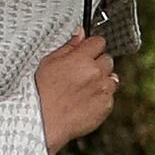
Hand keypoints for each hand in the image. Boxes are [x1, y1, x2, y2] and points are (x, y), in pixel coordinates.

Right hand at [33, 30, 116, 150]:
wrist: (43, 121)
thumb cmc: (41, 92)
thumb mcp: (48, 62)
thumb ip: (68, 46)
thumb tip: (81, 32)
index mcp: (81, 58)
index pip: (99, 42)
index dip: (92, 47)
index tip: (86, 53)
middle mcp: (96, 72)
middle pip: (108, 60)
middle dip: (98, 64)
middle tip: (82, 74)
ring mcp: (103, 90)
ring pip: (112, 78)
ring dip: (102, 81)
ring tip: (84, 89)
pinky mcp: (106, 106)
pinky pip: (110, 97)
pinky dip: (102, 98)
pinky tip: (86, 102)